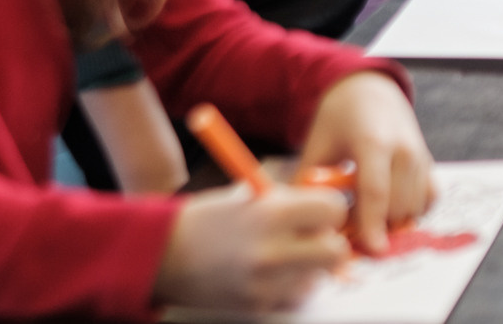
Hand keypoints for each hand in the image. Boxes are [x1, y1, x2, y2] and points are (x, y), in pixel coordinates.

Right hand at [154, 183, 350, 311]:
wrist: (165, 255)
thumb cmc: (209, 219)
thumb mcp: (250, 196)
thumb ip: (290, 202)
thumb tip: (330, 207)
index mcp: (271, 213)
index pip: (335, 209)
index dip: (330, 208)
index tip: (321, 210)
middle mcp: (272, 251)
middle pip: (336, 251)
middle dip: (328, 241)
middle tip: (312, 235)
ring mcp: (266, 284)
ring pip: (318, 277)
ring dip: (308, 266)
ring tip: (282, 254)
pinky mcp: (259, 306)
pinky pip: (296, 296)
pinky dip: (290, 286)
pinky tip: (269, 274)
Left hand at [298, 71, 434, 253]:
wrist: (370, 90)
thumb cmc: (339, 117)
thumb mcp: (317, 143)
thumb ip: (307, 180)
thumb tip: (296, 219)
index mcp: (372, 141)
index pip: (376, 191)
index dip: (373, 223)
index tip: (371, 250)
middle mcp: (403, 148)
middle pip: (397, 205)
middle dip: (377, 226)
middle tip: (350, 228)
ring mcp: (420, 155)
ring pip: (414, 206)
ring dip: (392, 221)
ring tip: (364, 212)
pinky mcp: (428, 162)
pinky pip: (428, 198)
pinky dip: (412, 210)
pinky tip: (389, 205)